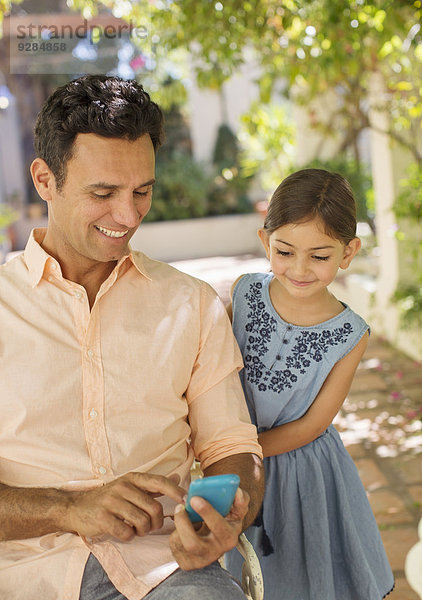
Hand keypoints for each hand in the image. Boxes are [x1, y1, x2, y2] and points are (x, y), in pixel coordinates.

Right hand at [66, 472, 184, 541]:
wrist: (76, 508)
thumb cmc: (109, 499)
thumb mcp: (130, 487)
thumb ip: (153, 486)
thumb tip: (177, 479)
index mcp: (132, 478)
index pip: (159, 482)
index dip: (175, 492)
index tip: (186, 501)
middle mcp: (122, 487)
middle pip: (154, 508)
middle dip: (156, 523)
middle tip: (150, 527)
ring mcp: (111, 502)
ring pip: (142, 522)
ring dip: (143, 531)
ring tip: (136, 529)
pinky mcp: (102, 518)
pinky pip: (126, 532)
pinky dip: (129, 537)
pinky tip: (124, 532)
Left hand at [169, 487, 248, 569]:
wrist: (215, 542)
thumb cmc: (224, 522)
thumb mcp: (236, 512)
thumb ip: (240, 500)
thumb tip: (237, 492)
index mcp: (229, 537)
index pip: (219, 528)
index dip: (208, 513)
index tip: (196, 498)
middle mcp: (214, 552)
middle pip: (193, 543)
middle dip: (184, 523)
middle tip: (181, 504)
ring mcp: (200, 560)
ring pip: (181, 542)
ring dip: (179, 523)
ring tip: (181, 510)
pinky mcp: (187, 563)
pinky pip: (175, 544)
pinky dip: (176, 530)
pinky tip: (183, 525)